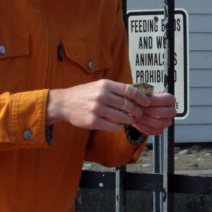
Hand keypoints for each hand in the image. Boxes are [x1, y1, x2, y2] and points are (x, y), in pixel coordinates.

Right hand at [47, 79, 175, 134]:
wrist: (63, 103)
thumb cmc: (84, 94)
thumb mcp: (99, 85)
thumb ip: (115, 89)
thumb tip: (136, 93)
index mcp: (105, 84)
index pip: (129, 90)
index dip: (141, 98)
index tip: (147, 102)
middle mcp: (101, 95)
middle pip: (128, 105)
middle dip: (137, 111)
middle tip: (140, 114)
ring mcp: (97, 109)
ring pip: (122, 116)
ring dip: (129, 120)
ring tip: (131, 120)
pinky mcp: (93, 121)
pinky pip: (113, 126)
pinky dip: (119, 126)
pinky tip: (120, 125)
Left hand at [132, 92, 177, 135]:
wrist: (139, 109)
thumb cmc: (144, 101)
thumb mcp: (144, 94)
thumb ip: (146, 95)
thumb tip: (143, 98)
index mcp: (170, 100)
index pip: (168, 99)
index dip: (157, 101)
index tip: (146, 101)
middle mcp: (170, 111)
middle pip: (166, 113)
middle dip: (152, 111)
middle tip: (142, 109)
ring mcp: (166, 121)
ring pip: (160, 123)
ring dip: (147, 120)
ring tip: (138, 116)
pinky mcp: (160, 129)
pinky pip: (154, 131)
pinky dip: (144, 127)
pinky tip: (138, 122)